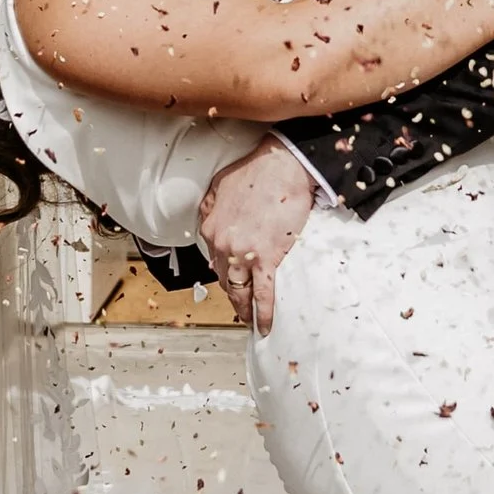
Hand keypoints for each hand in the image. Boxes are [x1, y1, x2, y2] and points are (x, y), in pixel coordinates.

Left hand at [196, 139, 318, 335]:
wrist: (283, 167)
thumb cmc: (257, 172)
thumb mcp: (219, 187)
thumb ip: (211, 208)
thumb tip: (211, 222)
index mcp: (211, 229)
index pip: (214, 261)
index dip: (224, 275)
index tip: (231, 283)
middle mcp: (222, 245)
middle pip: (225, 280)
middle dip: (232, 297)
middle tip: (240, 308)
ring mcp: (243, 254)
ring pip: (240, 292)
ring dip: (244, 310)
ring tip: (251, 322)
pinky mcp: (267, 259)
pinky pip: (263, 294)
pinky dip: (264, 313)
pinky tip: (265, 326)